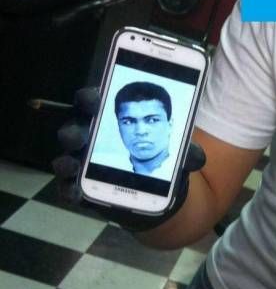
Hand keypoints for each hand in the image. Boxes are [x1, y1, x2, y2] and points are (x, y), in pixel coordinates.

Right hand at [53, 86, 205, 230]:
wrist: (155, 191)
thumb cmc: (158, 157)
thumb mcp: (176, 153)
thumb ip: (187, 154)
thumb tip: (197, 157)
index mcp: (108, 117)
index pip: (93, 101)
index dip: (90, 97)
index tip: (96, 98)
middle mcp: (90, 136)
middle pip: (74, 128)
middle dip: (75, 131)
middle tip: (81, 135)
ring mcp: (83, 161)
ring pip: (66, 157)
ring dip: (67, 160)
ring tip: (74, 164)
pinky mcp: (82, 186)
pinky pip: (68, 187)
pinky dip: (70, 189)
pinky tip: (77, 191)